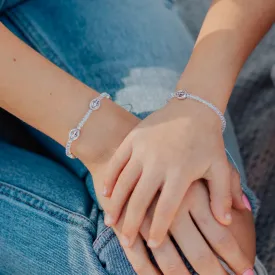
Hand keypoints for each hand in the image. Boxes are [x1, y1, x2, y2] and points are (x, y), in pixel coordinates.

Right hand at [103, 98, 245, 247]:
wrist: (192, 108)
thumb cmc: (207, 139)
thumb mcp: (220, 166)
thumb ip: (224, 194)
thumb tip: (227, 223)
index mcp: (180, 171)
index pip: (167, 208)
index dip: (159, 229)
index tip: (153, 245)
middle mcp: (158, 161)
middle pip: (140, 199)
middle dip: (131, 224)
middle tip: (126, 241)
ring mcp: (143, 148)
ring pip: (123, 182)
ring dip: (115, 204)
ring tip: (110, 222)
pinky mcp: (133, 138)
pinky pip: (117, 162)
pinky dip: (109, 179)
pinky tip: (104, 193)